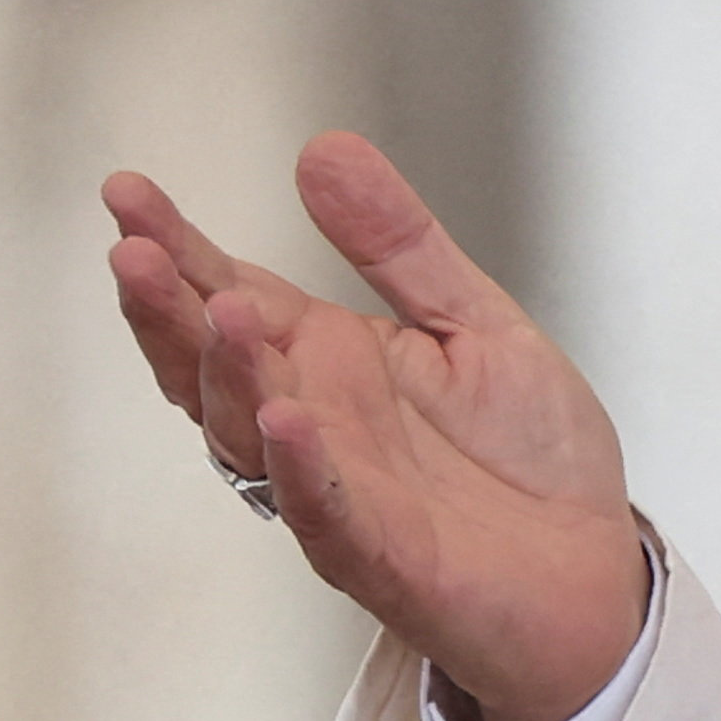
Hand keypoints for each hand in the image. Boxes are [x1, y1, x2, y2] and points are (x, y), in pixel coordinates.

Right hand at [104, 134, 650, 720]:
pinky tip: (287, 419)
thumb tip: (324, 147)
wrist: (594, 573)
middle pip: (214, 363)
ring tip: (223, 313)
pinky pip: (327, 513)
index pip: (232, 294)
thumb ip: (399, 244)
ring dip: (231, 375)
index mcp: (328, 362)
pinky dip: (302, 469)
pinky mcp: (384, 558)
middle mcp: (313, 425)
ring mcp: (338, 492)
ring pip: (253, 434)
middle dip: (170, 309)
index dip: (177, 248)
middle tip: (133, 250)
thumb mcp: (473, 321)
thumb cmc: (526, 459)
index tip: (126, 192)